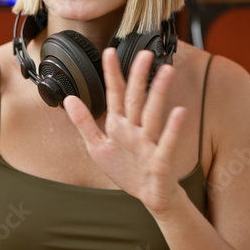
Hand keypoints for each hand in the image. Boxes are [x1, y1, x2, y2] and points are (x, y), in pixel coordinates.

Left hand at [63, 48, 187, 214]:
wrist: (149, 197)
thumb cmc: (127, 171)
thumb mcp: (97, 147)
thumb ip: (84, 123)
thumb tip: (69, 99)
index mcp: (119, 125)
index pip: (115, 95)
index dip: (112, 74)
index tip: (108, 52)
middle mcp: (135, 129)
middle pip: (136, 99)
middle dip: (138, 76)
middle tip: (143, 53)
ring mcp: (149, 143)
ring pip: (153, 114)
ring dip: (159, 93)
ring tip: (166, 71)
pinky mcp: (160, 160)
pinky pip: (167, 142)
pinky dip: (173, 128)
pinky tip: (179, 111)